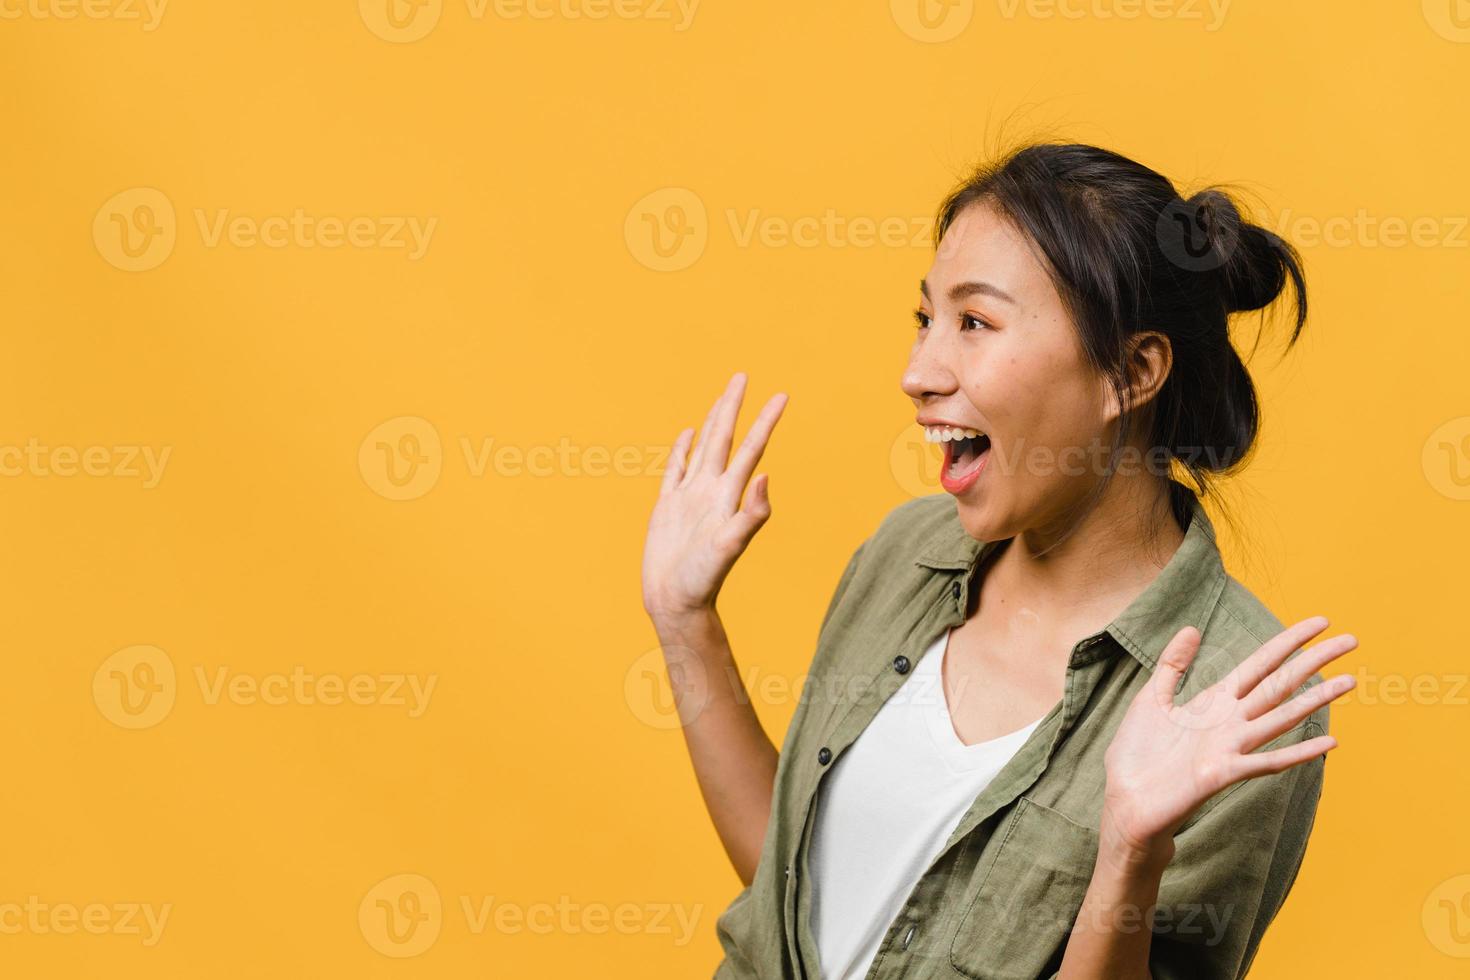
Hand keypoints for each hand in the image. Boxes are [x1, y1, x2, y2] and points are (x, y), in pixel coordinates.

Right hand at [642, 372, 787, 623]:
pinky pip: (675, 469)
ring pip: (703, 448)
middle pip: (725, 438)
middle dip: (734, 407)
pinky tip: (688, 435)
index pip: (751, 449)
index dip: (765, 422)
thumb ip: (750, 515)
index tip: (782, 396)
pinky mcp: (668, 506)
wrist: (676, 602)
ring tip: (723, 398)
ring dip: (713, 421)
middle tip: (743, 376)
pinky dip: (681, 450)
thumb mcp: (729, 546)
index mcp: (728, 496)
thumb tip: (765, 477)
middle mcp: (712, 491)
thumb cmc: (702, 580)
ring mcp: (690, 497)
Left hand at [1101, 616, 1355, 858]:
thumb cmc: (1138, 754)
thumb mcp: (1151, 699)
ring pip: (1281, 716)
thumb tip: (1192, 628)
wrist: (1127, 801)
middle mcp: (1231, 721)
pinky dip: (1298, 752)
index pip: (1260, 664)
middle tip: (1351, 640)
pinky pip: (1267, 761)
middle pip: (1280, 684)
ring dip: (1317, 700)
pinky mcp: (1223, 773)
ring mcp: (1231, 746)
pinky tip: (1329, 742)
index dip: (1288, 642)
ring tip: (1351, 681)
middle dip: (1314, 661)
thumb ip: (1173, 665)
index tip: (1320, 623)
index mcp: (1214, 700)